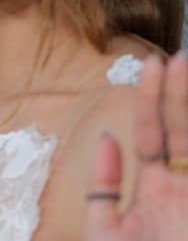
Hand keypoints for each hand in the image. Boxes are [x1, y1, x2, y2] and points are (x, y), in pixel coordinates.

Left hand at [84, 53, 187, 239]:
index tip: (151, 66)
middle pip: (181, 130)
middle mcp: (181, 188)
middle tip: (176, 59)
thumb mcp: (106, 230)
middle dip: (178, 95)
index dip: (152, 100)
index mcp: (155, 189)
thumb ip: (103, 189)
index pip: (153, 134)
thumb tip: (106, 140)